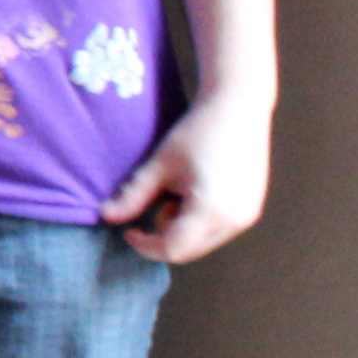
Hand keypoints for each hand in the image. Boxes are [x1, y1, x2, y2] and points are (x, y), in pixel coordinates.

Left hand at [102, 95, 270, 264]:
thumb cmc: (197, 131)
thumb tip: (105, 216)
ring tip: (177, 193)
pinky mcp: (252, 210)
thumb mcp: (160, 164)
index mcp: (210, 212)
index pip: (173, 250)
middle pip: (190, 251)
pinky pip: (219, 229)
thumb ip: (133, 195)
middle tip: (155, 204)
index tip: (128, 229)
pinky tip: (195, 192)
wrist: (238, 106)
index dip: (146, 245)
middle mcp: (235, 222)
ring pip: (204, 242)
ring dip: (182, 228)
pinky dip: (200, 221)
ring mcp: (248, 217)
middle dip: (164, 236)